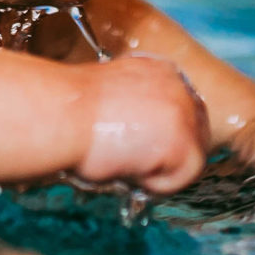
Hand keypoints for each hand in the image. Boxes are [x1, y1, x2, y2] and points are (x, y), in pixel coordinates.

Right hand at [75, 54, 208, 192]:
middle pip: (194, 135)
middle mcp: (179, 85)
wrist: (59, 112)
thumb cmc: (69, 109)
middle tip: (130, 162)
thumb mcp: (111, 97)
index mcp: (160, 70)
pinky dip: (154, 184)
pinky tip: (126, 166)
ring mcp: (186, 113)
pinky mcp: (185, 143)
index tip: (137, 148)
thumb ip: (137, 109)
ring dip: (158, 169)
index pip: (181, 113)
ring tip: (122, 160)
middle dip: (167, 156)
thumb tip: (145, 138)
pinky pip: (181, 179)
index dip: (162, 138)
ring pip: (189, 159)